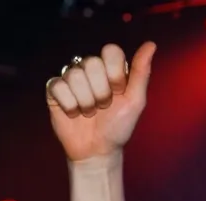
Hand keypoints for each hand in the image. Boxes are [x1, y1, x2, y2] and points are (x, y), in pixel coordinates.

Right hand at [47, 42, 156, 162]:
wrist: (97, 151)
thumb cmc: (118, 127)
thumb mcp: (135, 102)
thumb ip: (141, 72)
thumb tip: (151, 44)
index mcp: (111, 68)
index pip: (111, 51)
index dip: (115, 75)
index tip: (119, 93)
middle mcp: (90, 69)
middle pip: (92, 63)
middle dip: (101, 93)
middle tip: (103, 107)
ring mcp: (71, 77)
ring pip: (75, 75)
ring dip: (86, 102)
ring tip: (89, 112)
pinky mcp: (54, 90)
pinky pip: (58, 87)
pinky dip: (70, 106)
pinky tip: (74, 114)